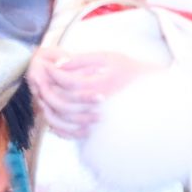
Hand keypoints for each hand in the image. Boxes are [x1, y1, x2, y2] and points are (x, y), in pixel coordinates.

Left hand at [28, 47, 150, 138]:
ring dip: (52, 107)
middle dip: (49, 88)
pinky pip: (75, 133)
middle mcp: (99, 105)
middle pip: (65, 101)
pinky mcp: (99, 128)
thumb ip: (82, 60)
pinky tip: (54, 115)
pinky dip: (61, 127)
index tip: (47, 64)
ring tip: (45, 95)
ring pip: (67, 118)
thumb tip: (60, 63)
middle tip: (40, 77)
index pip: (69, 82)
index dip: (55, 72)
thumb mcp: (107, 58)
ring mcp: (99, 119)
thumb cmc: (129, 69)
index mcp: (101, 86)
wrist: (151, 91)